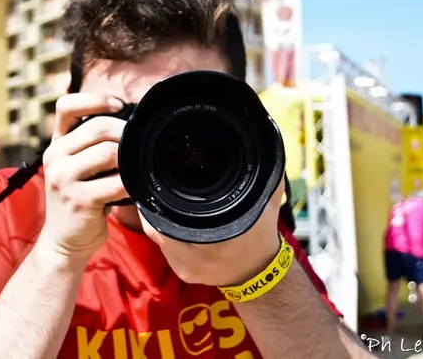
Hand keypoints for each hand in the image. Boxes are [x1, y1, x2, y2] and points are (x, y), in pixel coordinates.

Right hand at [37, 93, 127, 264]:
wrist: (64, 241)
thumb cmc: (80, 199)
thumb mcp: (76, 167)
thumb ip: (91, 145)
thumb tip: (130, 123)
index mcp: (56, 144)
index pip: (66, 106)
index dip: (95, 99)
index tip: (118, 106)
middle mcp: (54, 156)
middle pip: (97, 128)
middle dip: (124, 133)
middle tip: (138, 145)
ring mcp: (63, 178)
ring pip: (108, 152)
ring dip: (129, 159)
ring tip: (135, 168)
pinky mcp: (78, 200)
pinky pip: (116, 182)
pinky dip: (131, 183)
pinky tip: (134, 187)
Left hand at [140, 178, 284, 286]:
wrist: (260, 272)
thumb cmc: (261, 234)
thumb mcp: (266, 202)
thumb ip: (264, 177)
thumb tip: (266, 148)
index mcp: (223, 236)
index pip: (179, 214)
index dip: (165, 197)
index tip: (161, 179)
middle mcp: (202, 255)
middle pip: (161, 224)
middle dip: (156, 205)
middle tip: (155, 187)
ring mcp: (190, 268)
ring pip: (158, 237)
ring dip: (157, 219)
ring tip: (157, 201)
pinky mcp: (183, 273)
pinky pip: (163, 249)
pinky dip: (162, 233)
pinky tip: (165, 220)